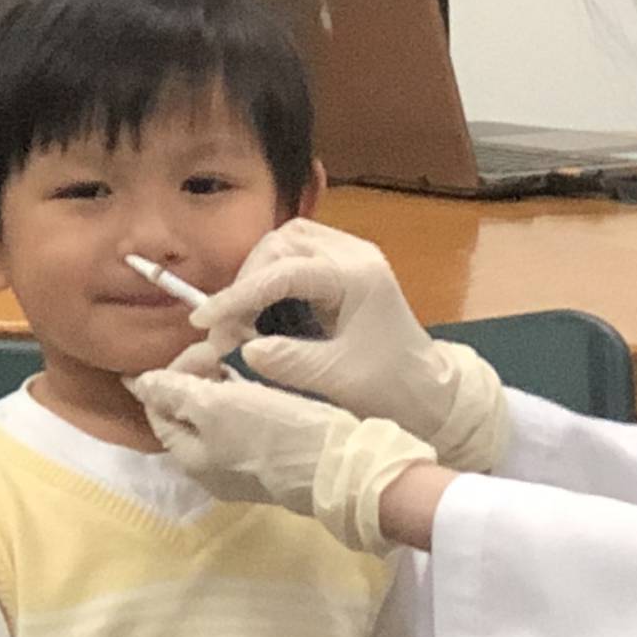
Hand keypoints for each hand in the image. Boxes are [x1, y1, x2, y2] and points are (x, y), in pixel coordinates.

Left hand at [130, 360, 436, 550]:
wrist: (343, 465)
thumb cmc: (274, 434)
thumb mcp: (215, 407)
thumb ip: (173, 393)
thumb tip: (138, 384)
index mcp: (191, 458)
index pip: (158, 408)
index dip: (170, 372)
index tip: (200, 346)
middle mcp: (212, 468)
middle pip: (189, 412)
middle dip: (199, 375)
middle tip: (224, 349)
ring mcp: (244, 467)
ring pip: (220, 416)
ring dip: (225, 384)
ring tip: (244, 359)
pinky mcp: (275, 460)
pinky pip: (248, 423)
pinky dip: (249, 398)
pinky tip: (265, 382)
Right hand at [190, 221, 509, 469]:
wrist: (431, 391)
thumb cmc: (392, 387)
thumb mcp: (337, 379)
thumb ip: (289, 360)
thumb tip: (243, 346)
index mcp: (358, 276)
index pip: (284, 272)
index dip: (238, 295)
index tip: (205, 321)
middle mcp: (355, 255)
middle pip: (281, 244)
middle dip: (246, 281)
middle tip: (225, 327)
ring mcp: (352, 258)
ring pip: (287, 245)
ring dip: (257, 276)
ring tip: (241, 319)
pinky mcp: (346, 270)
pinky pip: (298, 258)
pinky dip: (272, 279)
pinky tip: (261, 312)